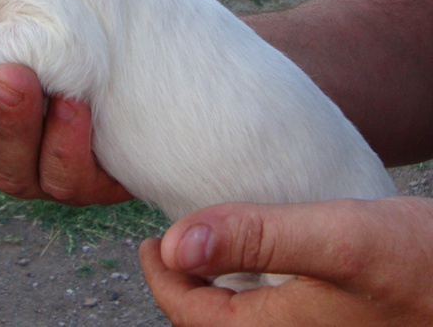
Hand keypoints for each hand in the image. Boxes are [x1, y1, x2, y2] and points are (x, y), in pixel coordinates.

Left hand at [140, 197, 432, 325]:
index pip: (193, 316)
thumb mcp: (338, 241)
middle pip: (214, 322)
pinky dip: (252, 283)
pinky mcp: (336, 320)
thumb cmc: (424, 266)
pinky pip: (273, 309)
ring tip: (206, 251)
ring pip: (243, 316)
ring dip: (215, 287)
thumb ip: (257, 237)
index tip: (150, 243)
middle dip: (183, 287)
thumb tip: (174, 245)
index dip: (162, 279)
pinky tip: (260, 258)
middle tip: (170, 245)